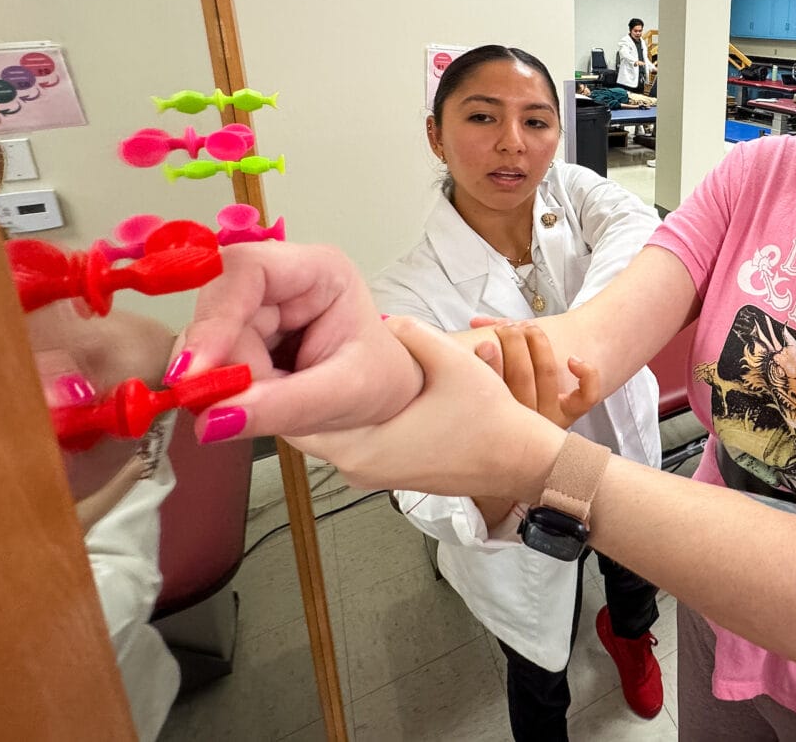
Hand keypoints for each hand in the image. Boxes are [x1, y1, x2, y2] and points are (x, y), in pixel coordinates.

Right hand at [175, 243, 432, 440]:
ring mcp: (256, 306)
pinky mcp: (238, 335)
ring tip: (267, 402)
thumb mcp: (345, 395)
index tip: (195, 371)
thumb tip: (212, 419)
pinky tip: (248, 401)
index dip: (215, 317)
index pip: (249, 270)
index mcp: (319, 270)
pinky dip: (218, 388)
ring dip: (221, 381)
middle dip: (218, 361)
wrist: (381, 403)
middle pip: (218, 306)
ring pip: (206, 339)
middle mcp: (281, 279)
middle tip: (226, 405)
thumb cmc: (378, 383)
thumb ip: (283, 406)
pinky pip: (206, 361)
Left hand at [295, 316, 563, 498]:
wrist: (519, 460)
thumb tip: (382, 320)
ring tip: (324, 361)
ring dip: (324, 404)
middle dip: (301, 390)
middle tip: (297, 350)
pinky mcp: (385, 472)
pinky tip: (357, 387)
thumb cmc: (488, 422)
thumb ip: (411, 334)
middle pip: (305, 428)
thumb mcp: (451, 362)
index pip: (293, 420)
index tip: (277, 355)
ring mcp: (371, 474)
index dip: (284, 386)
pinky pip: (349, 442)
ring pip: (327, 436)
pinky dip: (346, 417)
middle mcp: (356, 468)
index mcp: (361, 447)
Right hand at [490, 322, 599, 427]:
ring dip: (539, 343)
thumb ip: (487, 346)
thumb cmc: (512, 379)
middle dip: (513, 342)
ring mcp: (550, 417)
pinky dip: (585, 374)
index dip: (490, 364)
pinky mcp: (573, 413)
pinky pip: (585, 396)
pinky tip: (573, 360)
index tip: (486, 343)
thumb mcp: (494, 367)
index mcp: (500, 416)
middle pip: (520, 376)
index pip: (494, 390)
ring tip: (530, 327)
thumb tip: (476, 322)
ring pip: (546, 375)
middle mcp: (525, 420)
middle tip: (510, 328)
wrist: (545, 394)